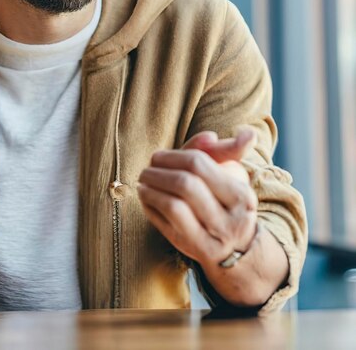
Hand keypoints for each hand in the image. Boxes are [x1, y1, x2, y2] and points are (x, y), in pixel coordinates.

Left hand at [137, 129, 257, 268]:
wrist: (234, 245)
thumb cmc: (223, 197)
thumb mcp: (227, 172)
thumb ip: (220, 150)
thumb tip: (223, 135)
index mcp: (241, 195)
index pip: (199, 164)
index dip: (172, 156)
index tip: (158, 156)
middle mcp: (231, 220)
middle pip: (185, 184)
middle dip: (159, 172)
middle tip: (146, 169)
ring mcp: (213, 239)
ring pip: (173, 206)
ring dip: (151, 188)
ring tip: (143, 181)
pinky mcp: (194, 250)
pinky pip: (163, 223)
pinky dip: (150, 205)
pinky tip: (146, 196)